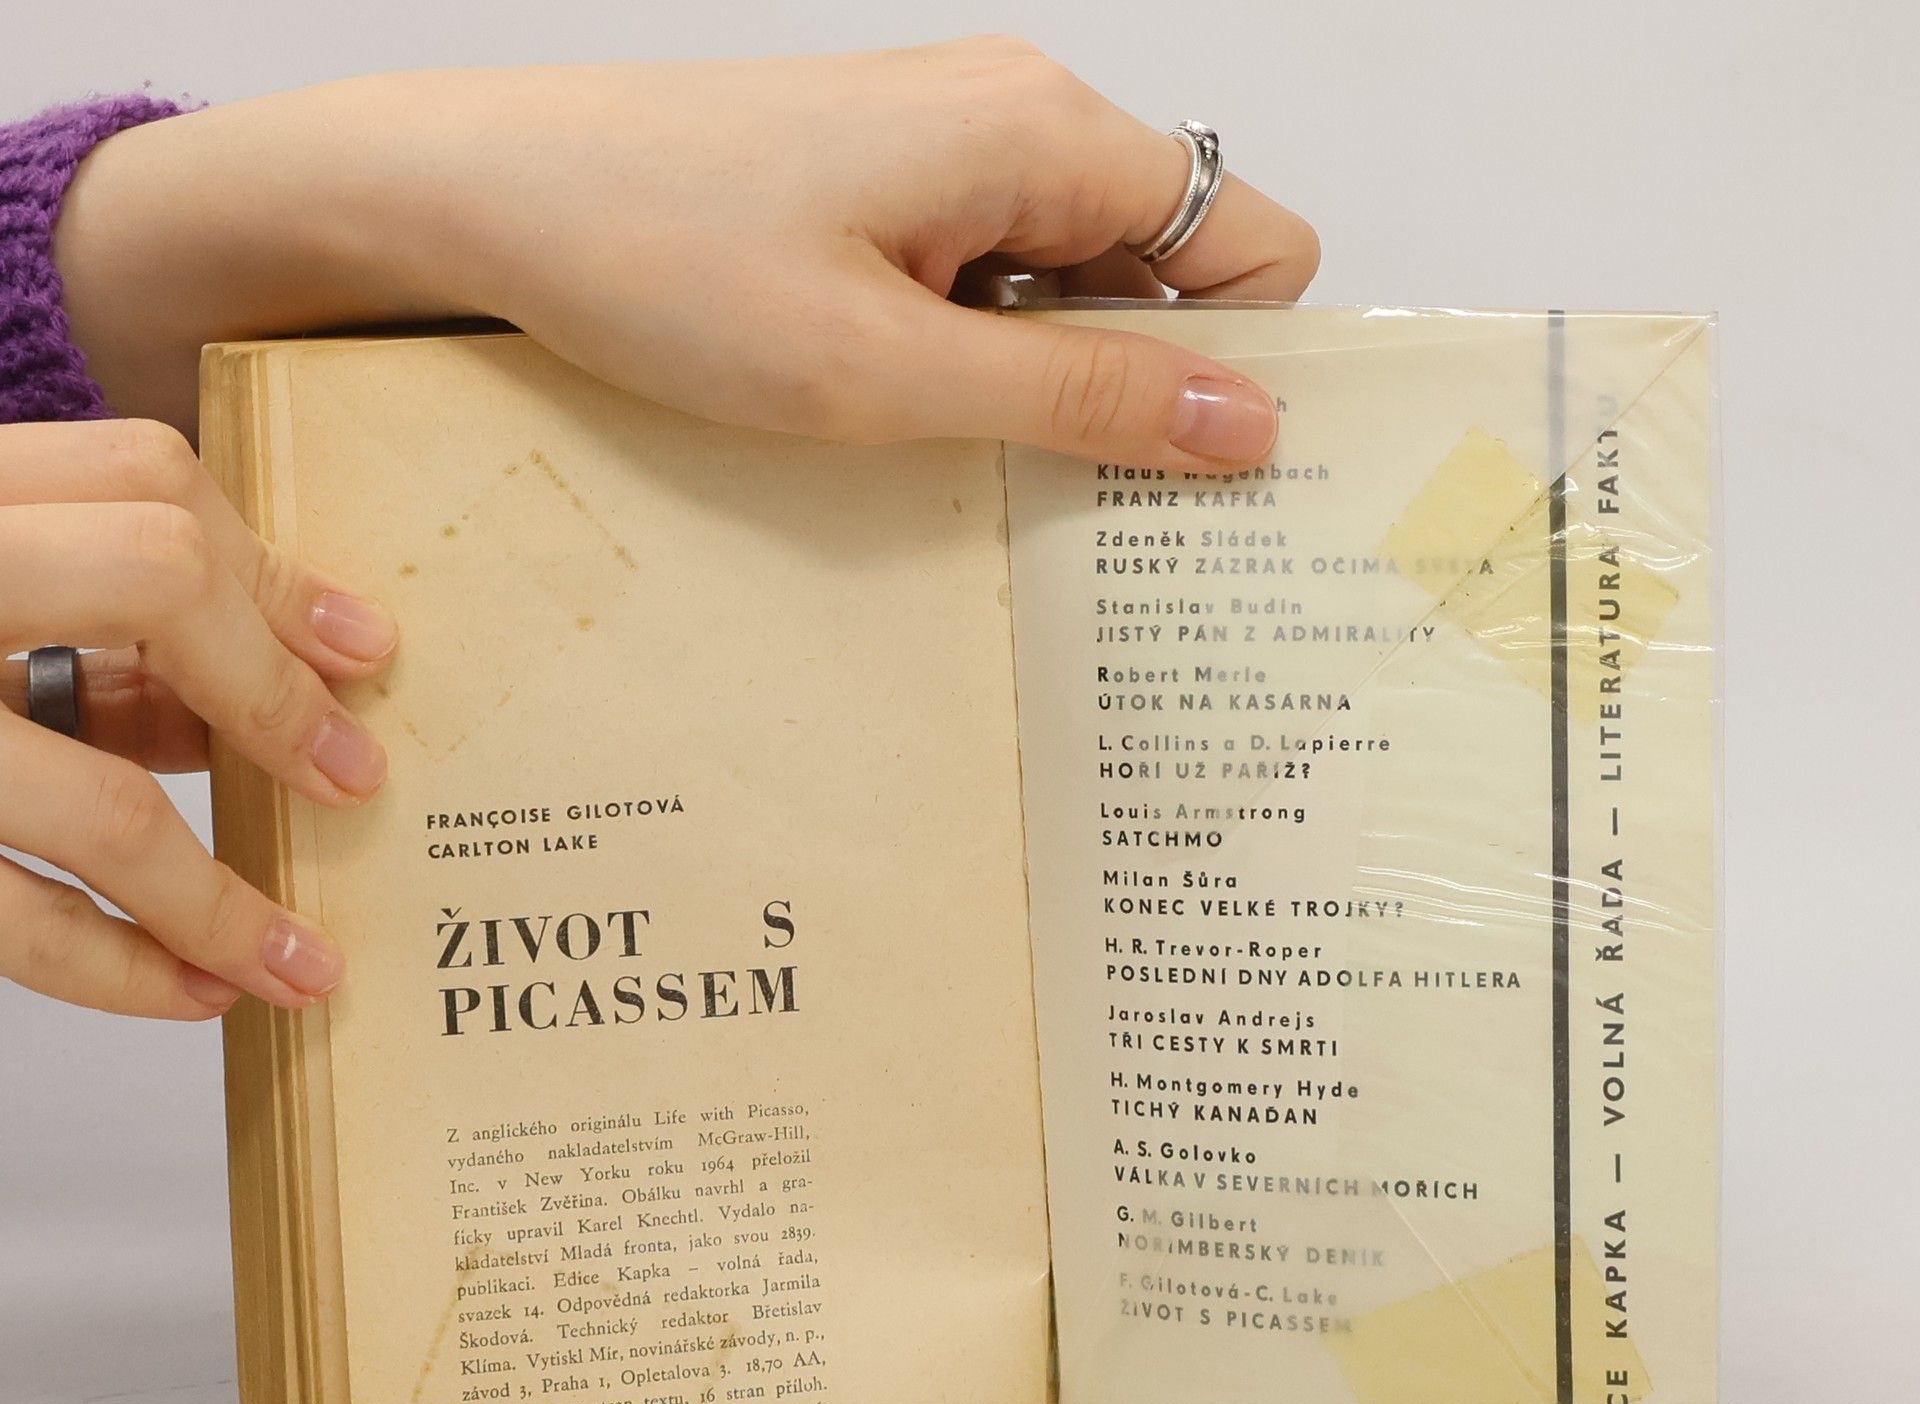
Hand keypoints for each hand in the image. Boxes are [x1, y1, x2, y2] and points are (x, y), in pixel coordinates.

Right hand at [0, 420, 394, 1018]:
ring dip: (221, 901)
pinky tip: (196, 990)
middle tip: (351, 781)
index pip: (141, 477)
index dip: (272, 570)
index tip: (365, 653)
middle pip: (148, 571)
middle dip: (273, 686)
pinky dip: (120, 968)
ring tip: (307, 966)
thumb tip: (266, 705)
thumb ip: (89, 628)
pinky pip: (11, 918)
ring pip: (92, 798)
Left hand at [55, 40, 1318, 465]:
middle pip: (1171, 272)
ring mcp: (947, 153)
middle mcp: (1016, 122)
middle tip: (1064, 503)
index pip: (1253, 247)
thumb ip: (1081, 395)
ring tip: (952, 458)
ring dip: (1045, 386)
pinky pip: (989, 285)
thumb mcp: (889, 369)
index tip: (1198, 482)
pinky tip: (898, 415)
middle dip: (1144, 389)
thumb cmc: (660, 261)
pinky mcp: (885, 191)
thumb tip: (1249, 425)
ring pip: (1076, 289)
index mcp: (1046, 136)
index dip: (1246, 366)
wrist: (482, 197)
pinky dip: (975, 361)